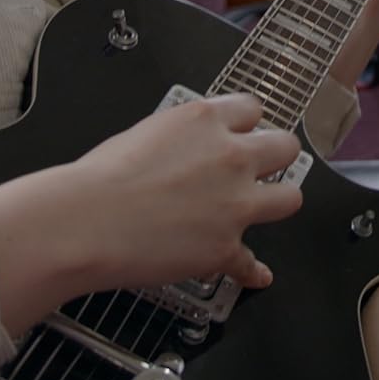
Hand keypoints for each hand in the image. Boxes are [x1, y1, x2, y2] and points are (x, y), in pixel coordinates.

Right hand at [0, 93, 301, 336]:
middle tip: (257, 168)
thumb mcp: (145, 132)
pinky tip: (251, 271)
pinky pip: (252, 263)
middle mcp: (230, 156)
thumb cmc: (102, 176)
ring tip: (256, 209)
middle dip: (274, 156)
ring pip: (289, 198)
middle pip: (284, 146)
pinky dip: (250, 269)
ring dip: (274, 203)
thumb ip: (181, 138)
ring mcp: (235, 204)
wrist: (89, 221)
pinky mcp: (227, 249)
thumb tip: (188, 152)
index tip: (239, 134)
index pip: (251, 108)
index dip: (246, 124)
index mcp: (204, 120)